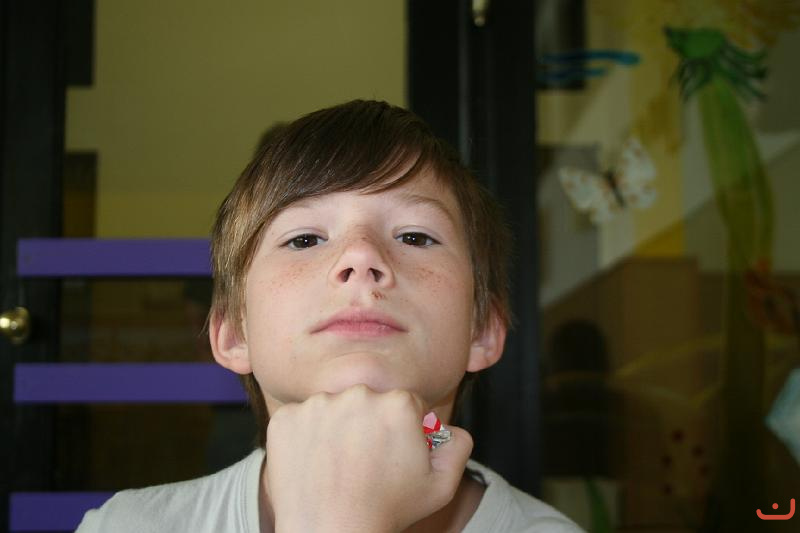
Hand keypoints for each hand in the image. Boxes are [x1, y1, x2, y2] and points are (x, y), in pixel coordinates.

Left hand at [265, 384, 472, 532]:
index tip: (392, 455)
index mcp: (398, 403)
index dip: (401, 432)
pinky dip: (306, 437)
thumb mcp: (442, 485)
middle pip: (368, 402)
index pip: (403, 405)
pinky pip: (300, 419)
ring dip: (337, 429)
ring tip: (339, 466)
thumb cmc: (388, 510)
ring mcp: (317, 404)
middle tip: (365, 463)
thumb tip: (447, 429)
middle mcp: (357, 394)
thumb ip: (458, 446)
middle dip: (369, 426)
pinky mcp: (286, 418)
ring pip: (334, 408)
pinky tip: (315, 464)